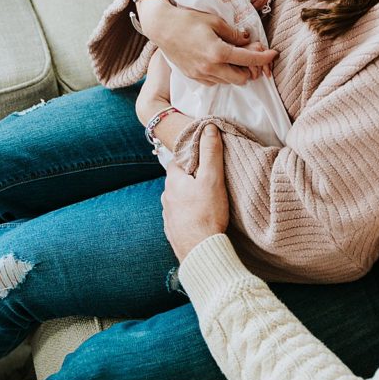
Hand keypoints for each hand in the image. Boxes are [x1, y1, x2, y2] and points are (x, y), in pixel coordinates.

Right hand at [136, 0, 276, 85]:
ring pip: (227, 82)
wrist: (161, 27)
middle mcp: (210, 67)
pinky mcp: (192, 76)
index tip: (273, 54)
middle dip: (249, 69)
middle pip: (241, 78)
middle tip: (248, 55)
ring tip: (231, 56)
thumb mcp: (214, 20)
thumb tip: (245, 40)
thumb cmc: (187, 19)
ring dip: (234, 72)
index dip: (265, 58)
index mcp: (218, 52)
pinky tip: (216, 61)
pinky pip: (214, 81)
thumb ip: (233, 33)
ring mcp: (200, 74)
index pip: (249, 60)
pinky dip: (220, 74)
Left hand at [161, 124, 229, 261]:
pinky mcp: (173, 231)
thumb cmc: (207, 214)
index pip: (178, 162)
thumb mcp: (212, 179)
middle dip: (191, 179)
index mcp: (173, 181)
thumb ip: (210, 153)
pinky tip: (200, 219)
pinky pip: (180, 217)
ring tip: (206, 201)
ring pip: (178, 200)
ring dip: (189, 198)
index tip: (203, 161)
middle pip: (178, 181)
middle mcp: (166, 197)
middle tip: (208, 181)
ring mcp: (168, 215)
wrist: (200, 251)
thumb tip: (208, 127)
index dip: (191, 159)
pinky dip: (188, 215)